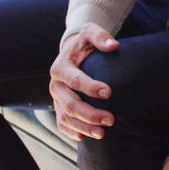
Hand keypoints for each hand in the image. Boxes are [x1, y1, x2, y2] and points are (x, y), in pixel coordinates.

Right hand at [48, 23, 117, 140]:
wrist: (73, 51)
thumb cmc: (85, 42)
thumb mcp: (90, 32)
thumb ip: (100, 36)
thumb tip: (113, 46)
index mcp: (61, 67)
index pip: (75, 80)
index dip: (91, 87)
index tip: (109, 92)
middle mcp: (55, 85)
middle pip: (70, 104)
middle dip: (90, 114)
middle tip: (111, 119)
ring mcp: (56, 98)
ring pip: (66, 117)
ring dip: (84, 127)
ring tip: (103, 133)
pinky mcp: (59, 107)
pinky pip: (62, 123)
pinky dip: (72, 131)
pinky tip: (84, 137)